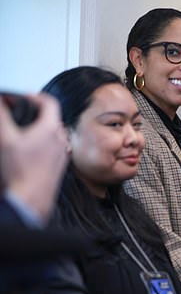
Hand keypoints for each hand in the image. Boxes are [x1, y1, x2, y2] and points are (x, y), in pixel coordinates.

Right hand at [0, 93, 68, 221]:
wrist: (31, 198)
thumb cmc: (20, 171)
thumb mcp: (5, 138)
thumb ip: (1, 116)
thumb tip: (0, 99)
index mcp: (50, 129)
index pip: (49, 102)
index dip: (34, 95)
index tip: (21, 97)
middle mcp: (61, 139)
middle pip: (52, 117)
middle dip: (35, 111)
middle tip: (19, 111)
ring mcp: (62, 153)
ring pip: (54, 132)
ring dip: (40, 126)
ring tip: (23, 128)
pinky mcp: (60, 165)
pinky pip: (55, 146)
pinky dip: (44, 141)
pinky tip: (29, 148)